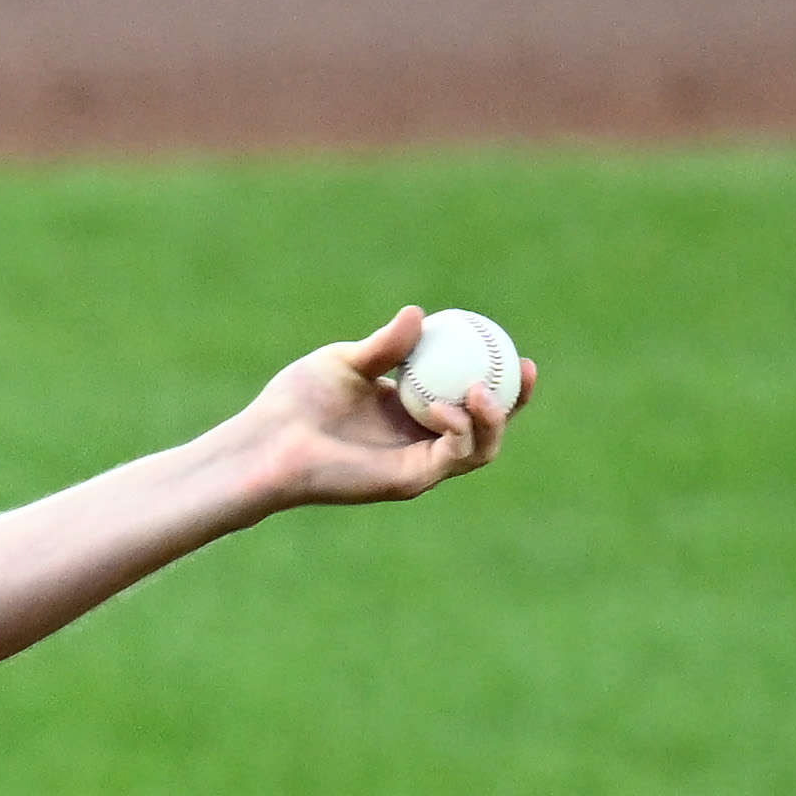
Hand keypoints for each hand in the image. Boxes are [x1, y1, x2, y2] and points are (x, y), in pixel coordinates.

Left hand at [233, 307, 530, 509]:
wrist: (272, 441)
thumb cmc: (298, 401)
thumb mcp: (348, 361)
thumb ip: (386, 345)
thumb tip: (420, 314)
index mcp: (410, 409)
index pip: (466, 392)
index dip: (496, 373)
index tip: (510, 345)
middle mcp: (419, 439)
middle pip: (486, 425)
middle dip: (514, 402)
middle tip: (524, 368)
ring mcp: (417, 463)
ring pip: (479, 448)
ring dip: (492, 419)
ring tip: (481, 389)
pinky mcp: (409, 481)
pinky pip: (452, 457)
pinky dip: (461, 431)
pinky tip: (448, 407)